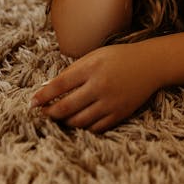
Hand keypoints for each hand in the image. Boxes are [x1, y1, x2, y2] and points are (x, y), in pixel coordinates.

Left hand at [30, 42, 160, 132]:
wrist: (150, 64)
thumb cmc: (119, 57)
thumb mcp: (96, 55)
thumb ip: (74, 70)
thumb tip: (49, 87)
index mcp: (92, 68)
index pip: (59, 85)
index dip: (43, 96)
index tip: (32, 102)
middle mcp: (99, 86)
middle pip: (65, 107)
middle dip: (50, 113)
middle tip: (43, 114)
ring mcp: (110, 102)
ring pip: (78, 121)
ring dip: (65, 122)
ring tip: (59, 118)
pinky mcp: (119, 114)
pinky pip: (95, 128)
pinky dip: (84, 127)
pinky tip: (79, 122)